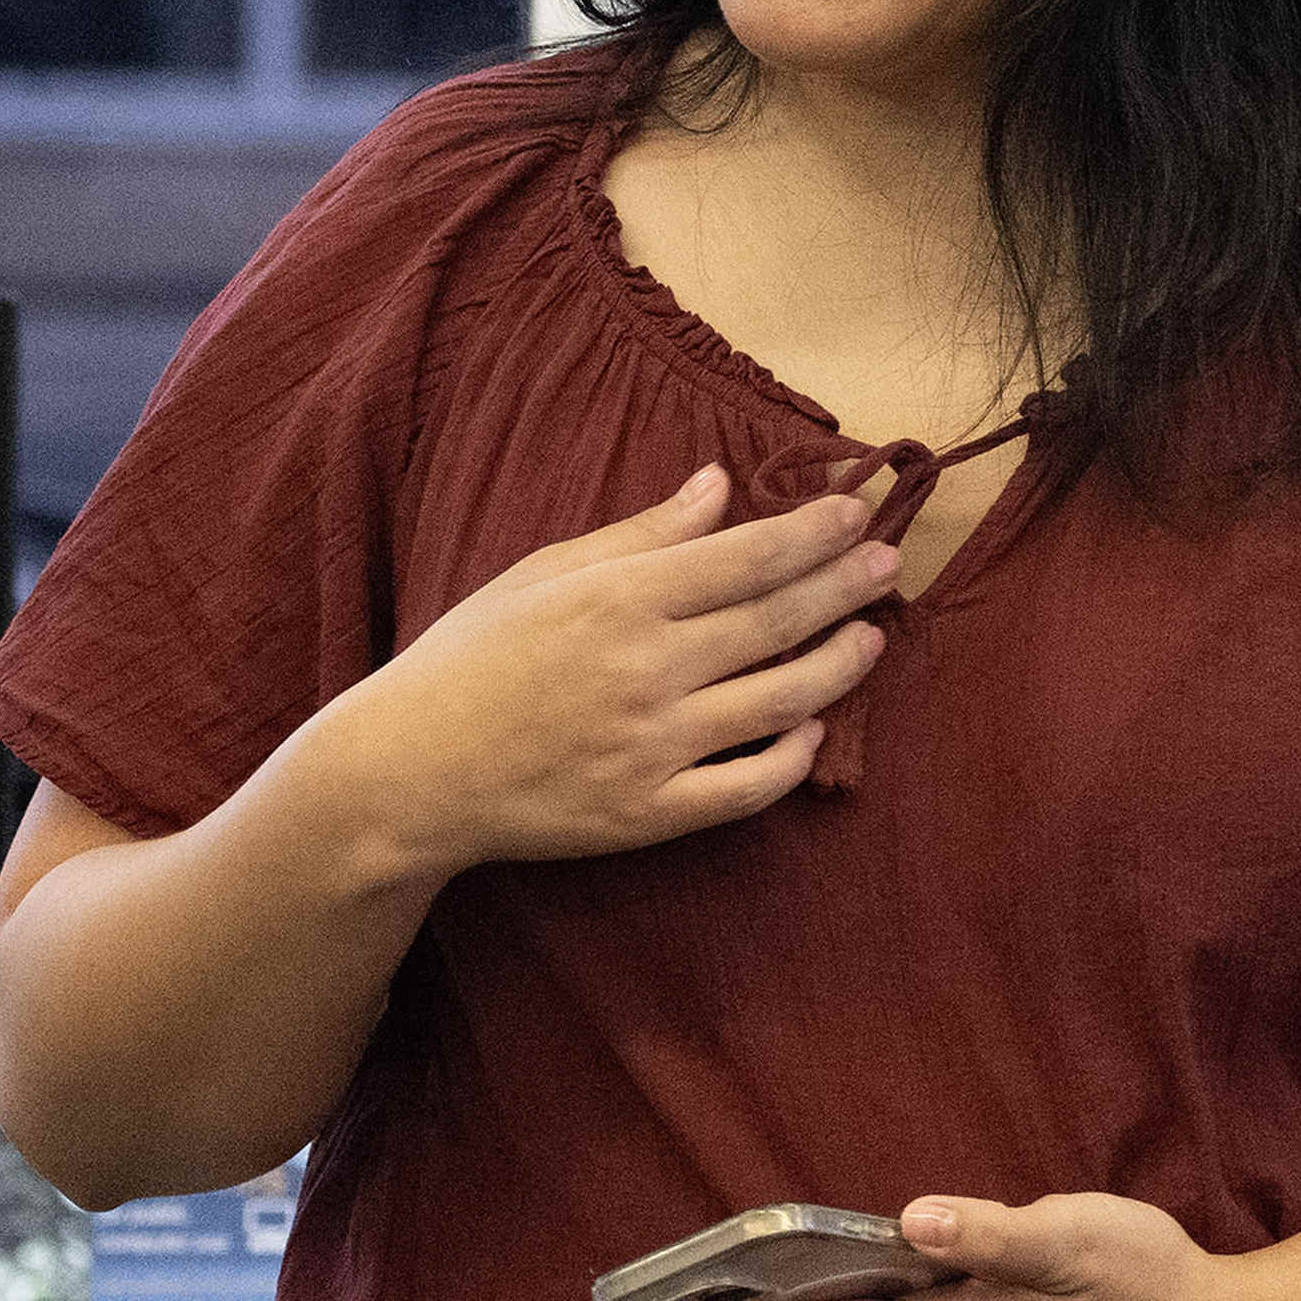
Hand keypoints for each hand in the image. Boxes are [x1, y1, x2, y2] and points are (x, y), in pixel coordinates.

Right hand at [294, 466, 904, 882]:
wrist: (409, 773)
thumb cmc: (468, 661)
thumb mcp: (541, 576)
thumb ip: (638, 535)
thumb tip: (718, 487)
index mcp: (617, 600)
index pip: (745, 557)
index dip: (813, 533)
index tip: (858, 511)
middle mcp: (646, 670)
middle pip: (776, 621)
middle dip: (843, 586)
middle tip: (890, 562)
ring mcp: (652, 747)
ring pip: (779, 702)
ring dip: (837, 665)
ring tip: (872, 636)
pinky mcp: (649, 813)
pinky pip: (746, 787)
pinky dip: (791, 758)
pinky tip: (812, 729)